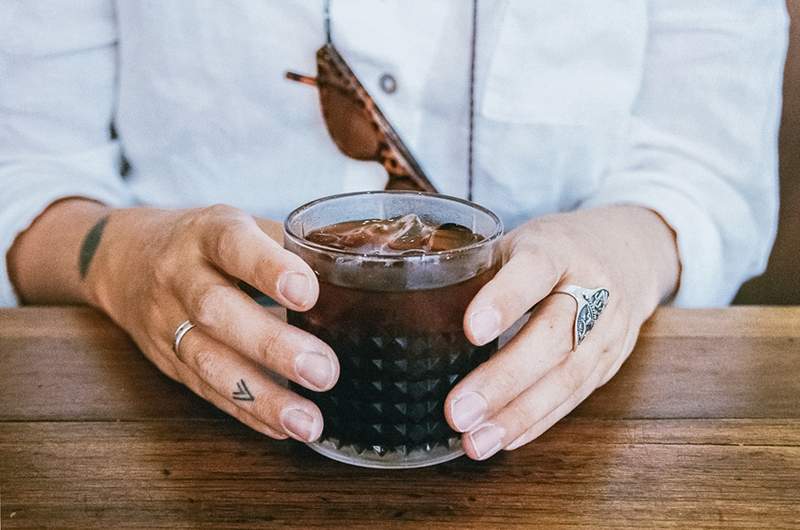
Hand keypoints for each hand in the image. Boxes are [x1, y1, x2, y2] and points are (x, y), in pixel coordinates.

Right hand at [83, 204, 338, 442]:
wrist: (125, 260)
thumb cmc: (205, 242)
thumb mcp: (239, 224)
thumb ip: (290, 244)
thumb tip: (357, 264)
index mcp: (206, 232)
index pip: (232, 245)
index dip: (267, 268)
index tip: (306, 292)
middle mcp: (180, 275)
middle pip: (217, 311)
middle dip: (272, 346)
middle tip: (323, 371)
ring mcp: (168, 322)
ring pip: (208, 362)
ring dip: (261, 397)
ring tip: (308, 421)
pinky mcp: (168, 360)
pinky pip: (205, 390)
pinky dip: (245, 412)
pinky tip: (282, 427)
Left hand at [444, 206, 679, 459]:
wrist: (630, 254)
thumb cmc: (557, 248)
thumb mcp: (521, 241)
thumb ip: (483, 272)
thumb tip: (419, 313)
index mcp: (560, 249)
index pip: (535, 271)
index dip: (505, 300)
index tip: (472, 329)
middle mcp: (593, 289)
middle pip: (552, 337)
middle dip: (504, 379)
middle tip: (459, 411)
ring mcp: (608, 331)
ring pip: (567, 377)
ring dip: (518, 415)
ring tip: (476, 440)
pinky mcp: (610, 363)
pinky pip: (574, 398)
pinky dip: (538, 421)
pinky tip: (505, 439)